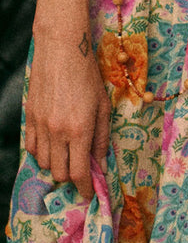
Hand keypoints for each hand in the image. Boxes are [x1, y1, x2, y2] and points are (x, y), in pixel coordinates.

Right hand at [24, 29, 110, 199]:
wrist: (63, 50)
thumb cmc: (88, 75)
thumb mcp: (103, 106)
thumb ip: (102, 137)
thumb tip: (101, 164)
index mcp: (80, 128)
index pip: (78, 172)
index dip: (84, 187)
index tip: (89, 192)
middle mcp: (58, 131)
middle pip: (59, 172)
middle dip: (71, 176)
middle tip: (80, 168)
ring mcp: (41, 125)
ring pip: (44, 162)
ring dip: (56, 164)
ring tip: (67, 153)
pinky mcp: (30, 117)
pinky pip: (31, 147)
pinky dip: (41, 153)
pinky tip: (52, 144)